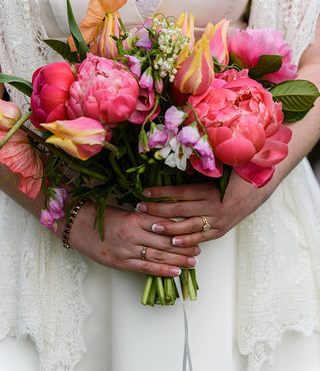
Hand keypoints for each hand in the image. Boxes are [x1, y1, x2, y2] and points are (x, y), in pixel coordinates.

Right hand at [55, 200, 199, 276]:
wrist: (77, 226)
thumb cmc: (101, 216)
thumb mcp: (125, 211)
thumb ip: (144, 217)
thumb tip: (165, 222)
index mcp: (136, 217)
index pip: (164, 224)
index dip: (181, 229)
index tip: (193, 231)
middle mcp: (134, 234)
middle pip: (165, 241)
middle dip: (184, 246)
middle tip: (199, 248)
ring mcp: (128, 250)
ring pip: (159, 256)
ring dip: (179, 259)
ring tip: (194, 261)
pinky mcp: (122, 263)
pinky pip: (146, 268)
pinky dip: (162, 271)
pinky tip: (176, 271)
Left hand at [137, 172, 275, 246]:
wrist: (262, 186)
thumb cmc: (239, 173)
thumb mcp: (221, 166)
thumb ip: (201, 166)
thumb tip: (179, 161)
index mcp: (211, 190)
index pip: (180, 192)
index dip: (161, 192)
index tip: (144, 191)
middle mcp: (213, 206)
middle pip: (180, 209)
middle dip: (158, 210)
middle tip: (140, 208)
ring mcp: (218, 220)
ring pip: (188, 226)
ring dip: (168, 227)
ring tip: (151, 227)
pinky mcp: (221, 230)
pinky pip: (202, 237)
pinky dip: (188, 240)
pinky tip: (174, 242)